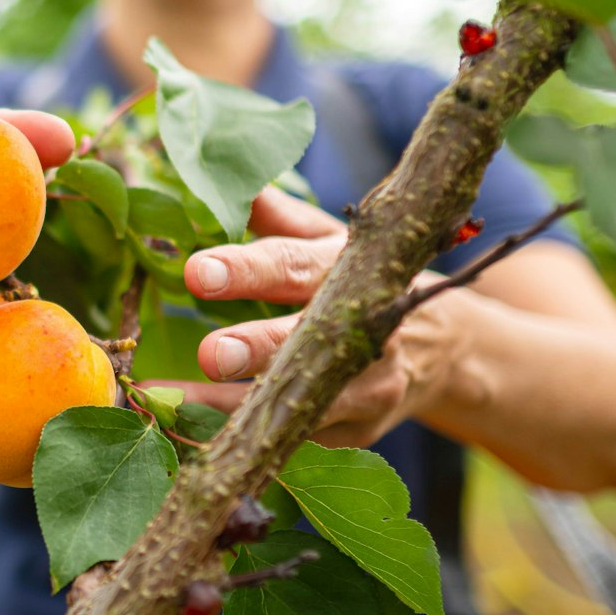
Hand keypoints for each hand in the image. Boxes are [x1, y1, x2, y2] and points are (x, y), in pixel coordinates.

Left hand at [150, 188, 463, 448]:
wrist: (443, 345)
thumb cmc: (359, 280)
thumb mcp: (327, 239)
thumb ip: (275, 217)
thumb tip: (224, 175)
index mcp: (346, 267)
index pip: (293, 265)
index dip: (245, 270)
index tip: (198, 272)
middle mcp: (363, 325)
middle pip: (305, 337)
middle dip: (256, 348)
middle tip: (209, 354)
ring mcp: (367, 384)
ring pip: (302, 399)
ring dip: (234, 407)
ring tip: (172, 405)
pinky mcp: (359, 428)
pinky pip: (296, 437)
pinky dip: (245, 438)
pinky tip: (191, 435)